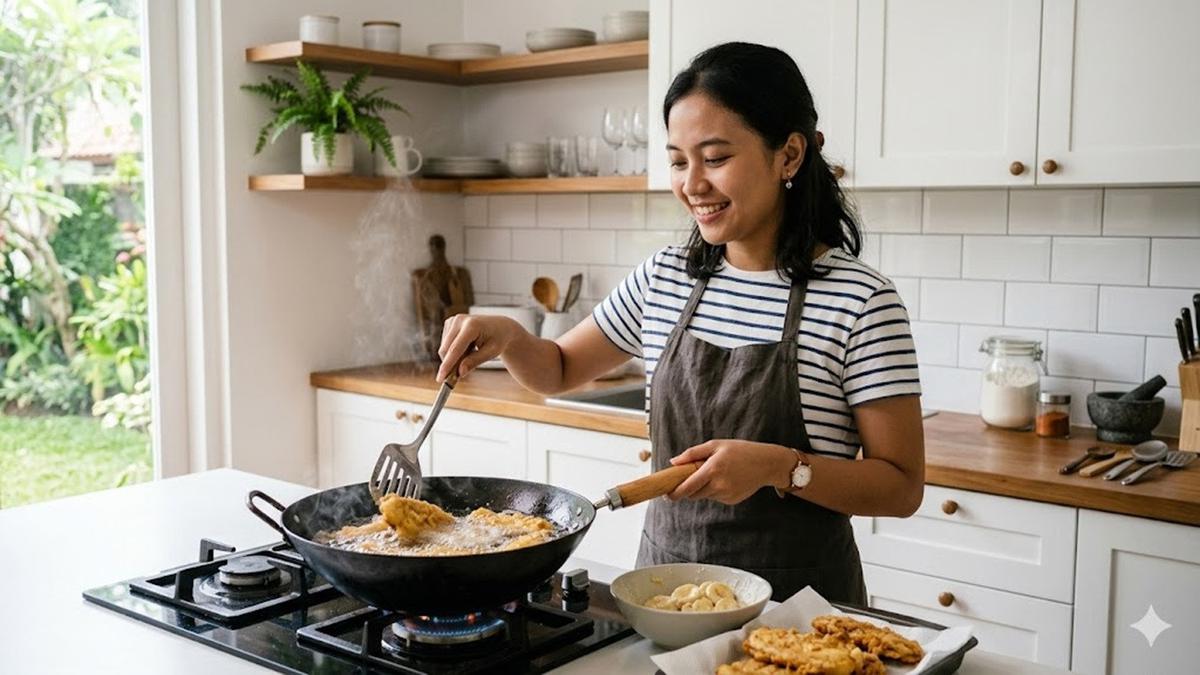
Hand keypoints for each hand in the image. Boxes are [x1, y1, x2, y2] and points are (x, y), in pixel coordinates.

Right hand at [436, 315, 524, 381]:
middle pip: (446, 350)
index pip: (455, 349)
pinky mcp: (449, 323)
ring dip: (454, 358)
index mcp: (472, 325)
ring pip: (445, 349)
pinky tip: (468, 348)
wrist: (500, 326)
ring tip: (473, 353)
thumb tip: (459, 372)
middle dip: (450, 365)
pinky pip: (446, 345)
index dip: (447, 365)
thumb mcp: (491, 352)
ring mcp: (453, 320)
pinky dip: (454, 352)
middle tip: (459, 376)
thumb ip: (475, 361)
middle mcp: (459, 320)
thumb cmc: (498, 339)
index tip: (440, 379)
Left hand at [668, 440, 795, 504]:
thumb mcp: (716, 445)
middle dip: (688, 488)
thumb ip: (692, 454)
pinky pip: (716, 497)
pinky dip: (715, 490)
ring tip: (716, 473)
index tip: (667, 494)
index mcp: (712, 469)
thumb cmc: (740, 450)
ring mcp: (726, 495)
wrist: (766, 463)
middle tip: (691, 477)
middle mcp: (719, 485)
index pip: (687, 487)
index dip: (675, 493)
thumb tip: (673, 462)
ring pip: (704, 495)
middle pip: (693, 494)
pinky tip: (727, 479)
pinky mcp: (732, 500)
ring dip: (703, 488)